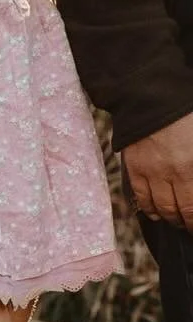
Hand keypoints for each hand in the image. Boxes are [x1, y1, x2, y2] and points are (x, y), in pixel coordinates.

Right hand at [123, 111, 192, 229]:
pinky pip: (140, 196)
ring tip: (176, 220)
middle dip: (187, 222)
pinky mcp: (134, 167)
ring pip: (160, 207)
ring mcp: (151, 171)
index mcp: (192, 167)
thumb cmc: (186, 116)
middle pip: (180, 210)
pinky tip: (156, 213)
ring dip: (170, 218)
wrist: (152, 97)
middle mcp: (173, 173)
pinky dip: (149, 209)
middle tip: (190, 224)